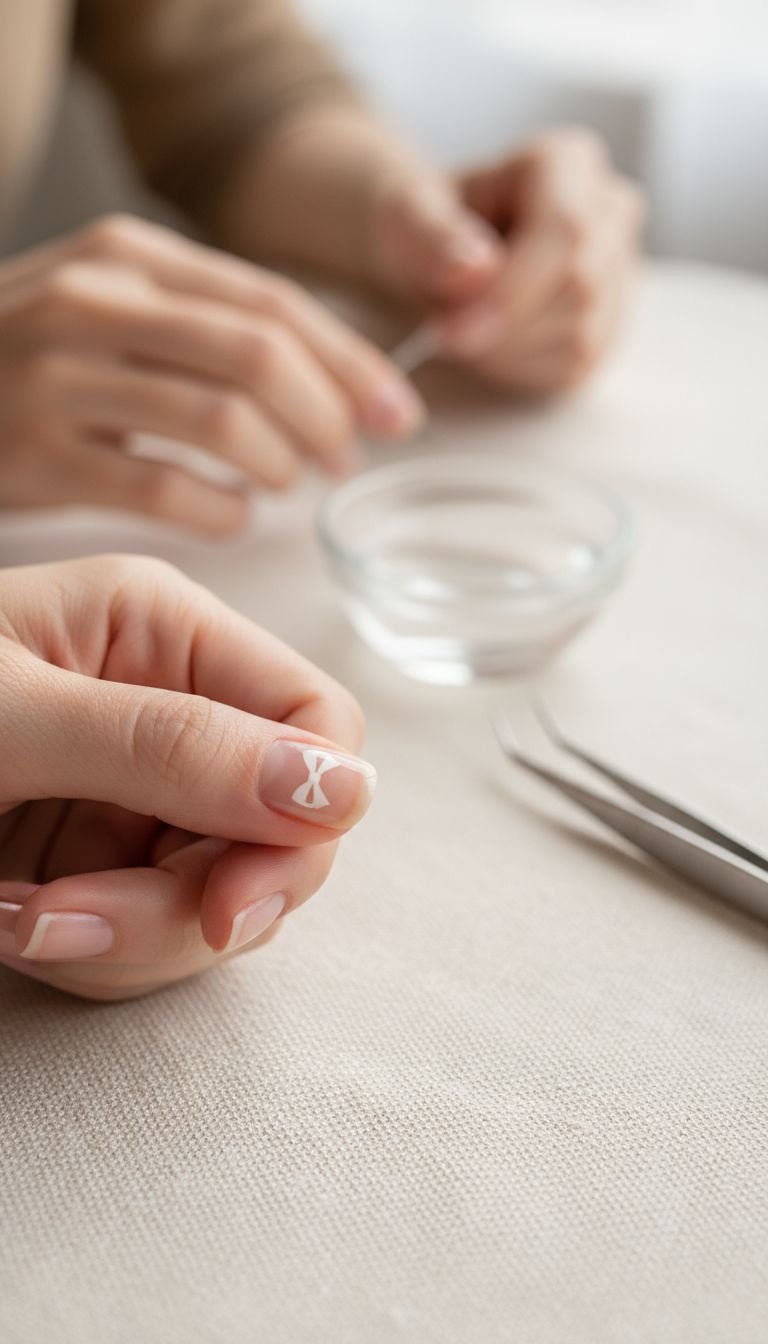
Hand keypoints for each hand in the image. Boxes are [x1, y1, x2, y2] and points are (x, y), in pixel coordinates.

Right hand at [0, 214, 423, 534]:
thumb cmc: (40, 360)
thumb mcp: (119, 309)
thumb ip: (213, 327)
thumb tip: (342, 380)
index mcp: (131, 255)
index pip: (273, 303)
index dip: (352, 363)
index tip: (400, 411)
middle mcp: (96, 302)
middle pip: (258, 356)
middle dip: (327, 416)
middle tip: (345, 459)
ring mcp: (61, 377)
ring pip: (218, 419)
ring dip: (278, 464)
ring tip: (286, 483)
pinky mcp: (40, 454)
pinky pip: (161, 488)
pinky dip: (220, 510)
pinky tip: (233, 516)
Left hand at [0, 555, 373, 999]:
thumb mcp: (11, 719)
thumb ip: (173, 746)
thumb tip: (341, 788)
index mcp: (166, 633)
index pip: (315, 723)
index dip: (303, 817)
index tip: (233, 903)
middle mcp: (173, 709)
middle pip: (276, 832)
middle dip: (187, 903)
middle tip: (72, 924)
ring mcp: (140, 792)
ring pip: (219, 900)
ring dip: (124, 938)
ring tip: (9, 917)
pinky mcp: (103, 861)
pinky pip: (150, 936)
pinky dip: (88, 952)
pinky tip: (6, 921)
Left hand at [369, 129, 643, 391]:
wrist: (436, 258)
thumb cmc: (424, 228)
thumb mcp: (405, 218)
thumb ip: (430, 236)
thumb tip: (474, 270)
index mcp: (567, 162)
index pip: (565, 230)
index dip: (511, 292)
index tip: (450, 332)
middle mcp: (609, 210)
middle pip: (580, 288)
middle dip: (503, 330)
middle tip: (442, 339)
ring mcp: (619, 270)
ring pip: (581, 335)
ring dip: (508, 354)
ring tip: (464, 332)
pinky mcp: (610, 324)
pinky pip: (577, 366)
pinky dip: (521, 371)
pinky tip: (490, 348)